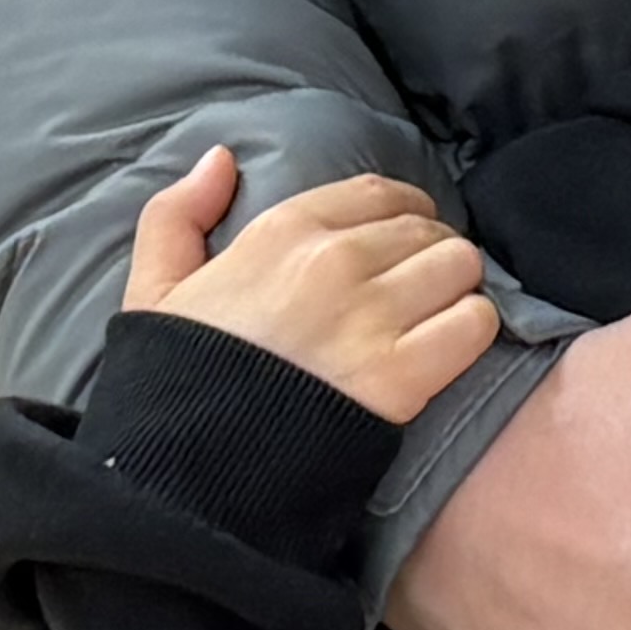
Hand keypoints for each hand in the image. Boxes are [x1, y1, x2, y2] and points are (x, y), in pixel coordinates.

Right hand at [122, 152, 498, 423]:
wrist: (189, 471)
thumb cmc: (175, 382)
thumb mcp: (155, 288)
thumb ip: (178, 214)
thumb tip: (222, 159)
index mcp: (280, 231)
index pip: (381, 193)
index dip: (404, 215)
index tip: (401, 245)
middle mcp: (332, 261)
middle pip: (428, 231)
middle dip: (431, 256)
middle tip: (419, 291)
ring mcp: (371, 317)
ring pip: (460, 267)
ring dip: (457, 290)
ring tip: (437, 317)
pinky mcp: (401, 376)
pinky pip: (475, 324)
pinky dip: (472, 331)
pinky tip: (447, 348)